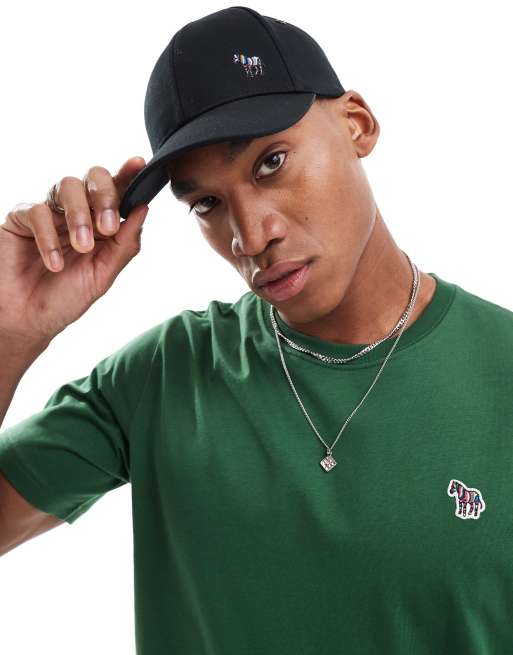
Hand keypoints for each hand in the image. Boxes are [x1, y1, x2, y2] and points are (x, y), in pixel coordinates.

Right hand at [0, 156, 148, 345]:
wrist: (27, 321)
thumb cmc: (65, 299)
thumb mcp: (103, 275)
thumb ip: (126, 243)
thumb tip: (144, 208)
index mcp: (100, 224)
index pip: (116, 192)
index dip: (127, 174)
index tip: (139, 164)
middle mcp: (76, 213)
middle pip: (93, 178)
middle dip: (104, 196)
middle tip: (107, 227)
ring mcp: (49, 213)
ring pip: (67, 186)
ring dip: (79, 217)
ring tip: (81, 248)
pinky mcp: (21, 219)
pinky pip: (37, 211)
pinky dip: (49, 238)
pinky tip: (55, 263)